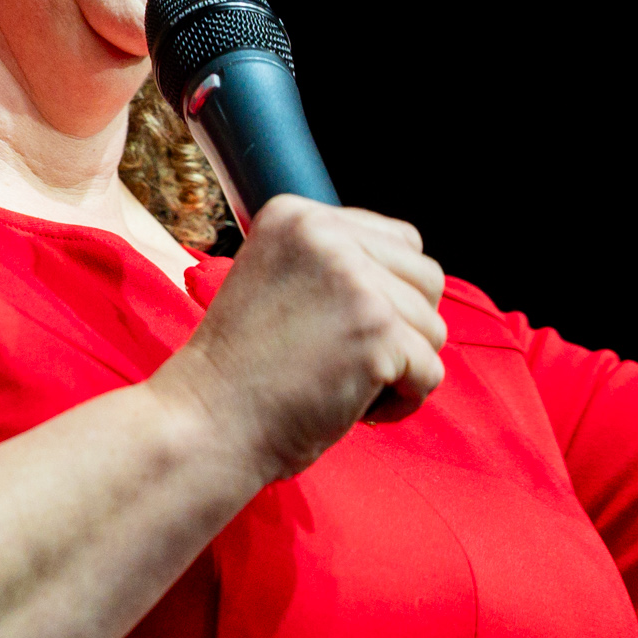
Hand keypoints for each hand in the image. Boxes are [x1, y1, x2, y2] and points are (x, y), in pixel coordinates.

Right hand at [154, 196, 445, 484]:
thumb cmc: (242, 369)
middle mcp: (326, 235)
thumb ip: (333, 264)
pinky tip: (354, 408)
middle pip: (426, 278)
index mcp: (296, 215)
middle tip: (346, 360)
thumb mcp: (277, 282)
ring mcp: (355, 281)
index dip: (386, 294)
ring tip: (344, 385)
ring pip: (432, 327)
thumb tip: (414, 277)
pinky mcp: (376, 331)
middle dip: (403, 329)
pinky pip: (430, 372)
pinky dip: (401, 403)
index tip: (338, 329)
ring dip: (401, 369)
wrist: (205, 421)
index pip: (399, 241)